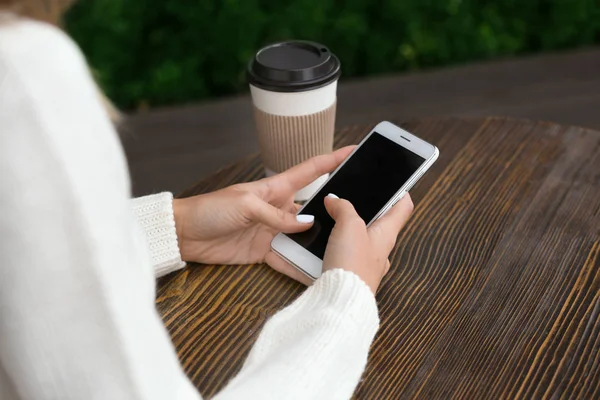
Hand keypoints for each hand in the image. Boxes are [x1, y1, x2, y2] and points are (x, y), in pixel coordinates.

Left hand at [172, 147, 354, 276]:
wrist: (185, 234)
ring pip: (304, 237)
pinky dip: (298, 266)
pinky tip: (314, 273)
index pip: (311, 171)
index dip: (333, 160)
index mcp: (275, 188)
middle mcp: (279, 209)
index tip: (355, 152)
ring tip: (342, 250)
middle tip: (359, 218)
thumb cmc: (211, 209)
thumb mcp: (246, 205)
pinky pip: (286, 258)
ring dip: (319, 243)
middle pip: (313, 209)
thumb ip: (277, 215)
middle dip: (334, 212)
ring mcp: (273, 231)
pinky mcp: (264, 251)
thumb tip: (307, 224)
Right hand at [323, 194, 413, 292]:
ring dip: (348, 229)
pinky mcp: (350, 275)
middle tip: (351, 198)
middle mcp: (380, 250)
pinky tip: (321, 244)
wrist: (340, 301)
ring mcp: (366, 264)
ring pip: (360, 240)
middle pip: (380, 224)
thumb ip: (344, 208)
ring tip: (330, 219)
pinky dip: (336, 247)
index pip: (403, 208)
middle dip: (367, 211)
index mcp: (387, 234)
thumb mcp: (350, 225)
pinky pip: (345, 256)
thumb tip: (334, 200)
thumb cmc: (352, 265)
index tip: (394, 183)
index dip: (400, 193)